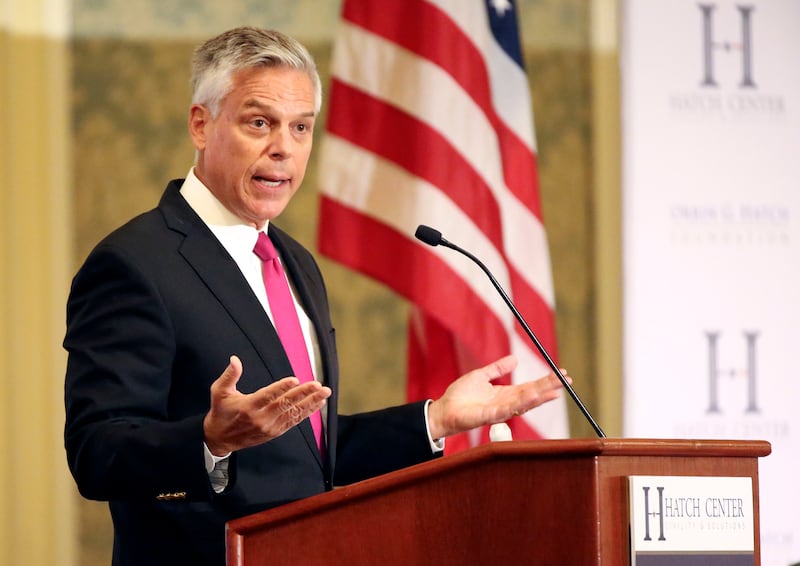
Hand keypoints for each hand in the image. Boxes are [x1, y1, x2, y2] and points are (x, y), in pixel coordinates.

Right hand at [203, 355, 330, 455]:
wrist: (219, 439)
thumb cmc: (221, 413)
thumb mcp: (219, 392)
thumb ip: (229, 375)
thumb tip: (235, 359)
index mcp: (247, 407)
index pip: (267, 396)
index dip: (281, 388)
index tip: (295, 380)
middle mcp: (260, 418)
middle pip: (285, 405)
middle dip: (303, 394)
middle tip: (318, 385)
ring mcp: (269, 427)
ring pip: (293, 413)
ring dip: (310, 403)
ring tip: (324, 393)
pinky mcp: (275, 432)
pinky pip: (293, 421)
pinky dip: (307, 413)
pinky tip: (318, 404)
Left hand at [426, 355, 567, 439]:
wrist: (444, 409)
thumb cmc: (460, 395)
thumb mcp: (481, 376)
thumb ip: (497, 369)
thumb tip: (515, 358)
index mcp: (505, 394)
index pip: (530, 387)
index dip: (545, 382)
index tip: (561, 374)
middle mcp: (506, 404)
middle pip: (532, 395)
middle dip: (549, 388)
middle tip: (567, 380)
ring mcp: (498, 411)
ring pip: (523, 403)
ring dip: (538, 397)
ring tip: (553, 390)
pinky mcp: (488, 416)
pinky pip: (506, 409)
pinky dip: (520, 403)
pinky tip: (531, 396)